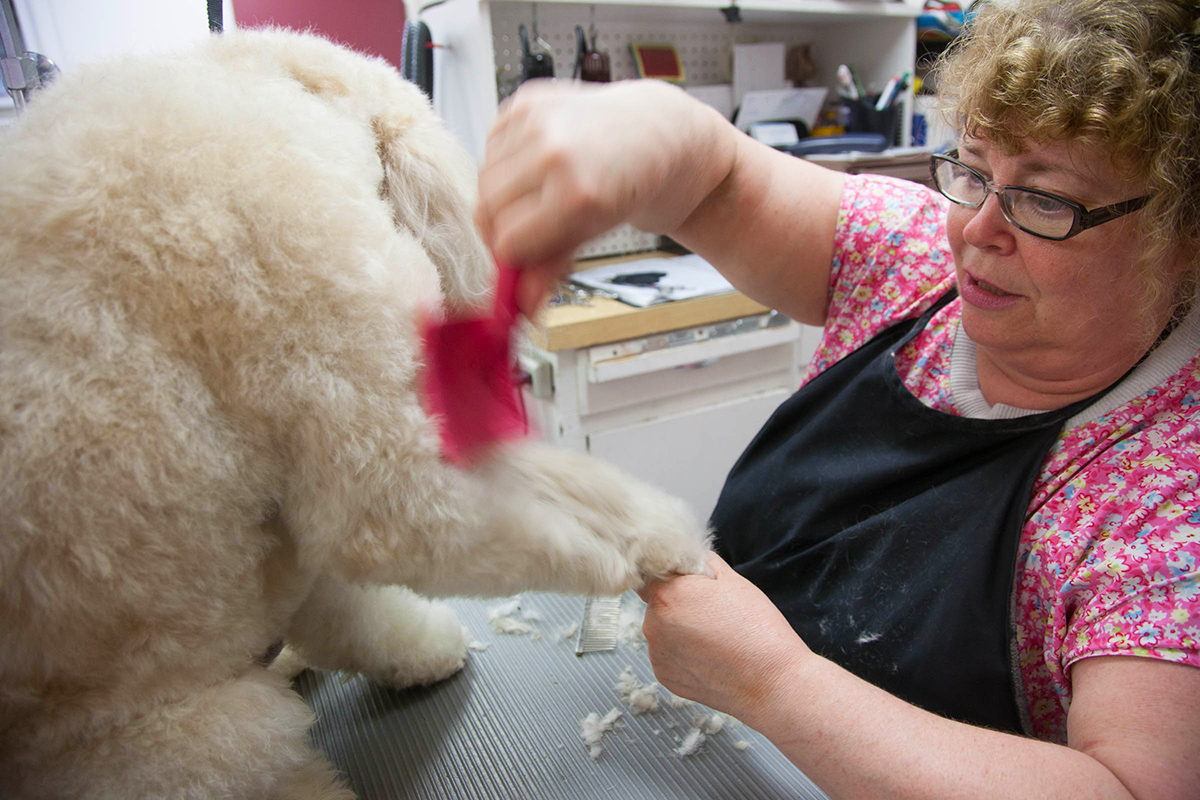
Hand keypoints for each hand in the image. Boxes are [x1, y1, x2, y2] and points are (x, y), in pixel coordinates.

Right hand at [475, 79, 735, 313]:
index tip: (521, 259)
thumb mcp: (597, 233)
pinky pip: (490, 145)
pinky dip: (505, 160)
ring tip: (538, 194)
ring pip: (484, 180)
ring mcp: (538, 121)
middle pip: (489, 212)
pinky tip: (535, 163)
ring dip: (502, 195)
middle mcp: (554, 152)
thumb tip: (522, 304)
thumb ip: (553, 267)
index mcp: (577, 193)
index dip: (513, 258)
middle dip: (503, 229)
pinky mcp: (527, 99)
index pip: (508, 243)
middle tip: (526, 231)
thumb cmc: (633, 183)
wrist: (659, 132)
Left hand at [638, 552, 811, 725]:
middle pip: (657, 604)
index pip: (651, 575)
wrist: (771, 682)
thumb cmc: (756, 629)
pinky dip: (683, 655)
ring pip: (662, 631)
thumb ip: (701, 563)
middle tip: (712, 613)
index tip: (690, 584)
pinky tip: (710, 656)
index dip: (672, 577)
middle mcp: (653, 625)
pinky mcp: (664, 677)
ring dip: (679, 631)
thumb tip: (688, 558)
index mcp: (667, 595)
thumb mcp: (732, 580)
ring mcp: (657, 654)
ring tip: (715, 638)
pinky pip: (668, 656)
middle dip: (678, 604)